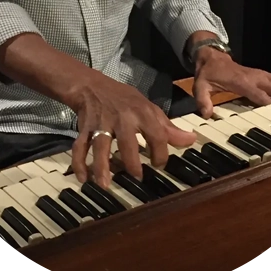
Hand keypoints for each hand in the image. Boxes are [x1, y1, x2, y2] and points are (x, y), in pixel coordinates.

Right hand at [69, 70, 196, 188]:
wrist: (90, 85)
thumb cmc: (123, 99)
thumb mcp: (147, 108)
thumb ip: (168, 127)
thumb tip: (191, 139)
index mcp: (141, 113)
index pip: (156, 135)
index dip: (161, 153)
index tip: (158, 164)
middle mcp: (121, 118)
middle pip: (127, 142)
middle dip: (131, 162)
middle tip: (137, 177)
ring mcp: (101, 124)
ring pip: (100, 145)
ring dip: (101, 166)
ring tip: (104, 185)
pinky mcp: (84, 128)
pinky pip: (80, 146)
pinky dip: (79, 162)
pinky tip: (82, 178)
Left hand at [192, 49, 270, 117]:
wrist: (211, 57)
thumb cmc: (208, 74)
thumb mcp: (200, 86)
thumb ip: (202, 100)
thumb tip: (206, 115)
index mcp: (241, 82)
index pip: (259, 95)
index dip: (270, 104)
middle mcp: (255, 77)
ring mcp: (261, 75)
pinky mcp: (264, 75)